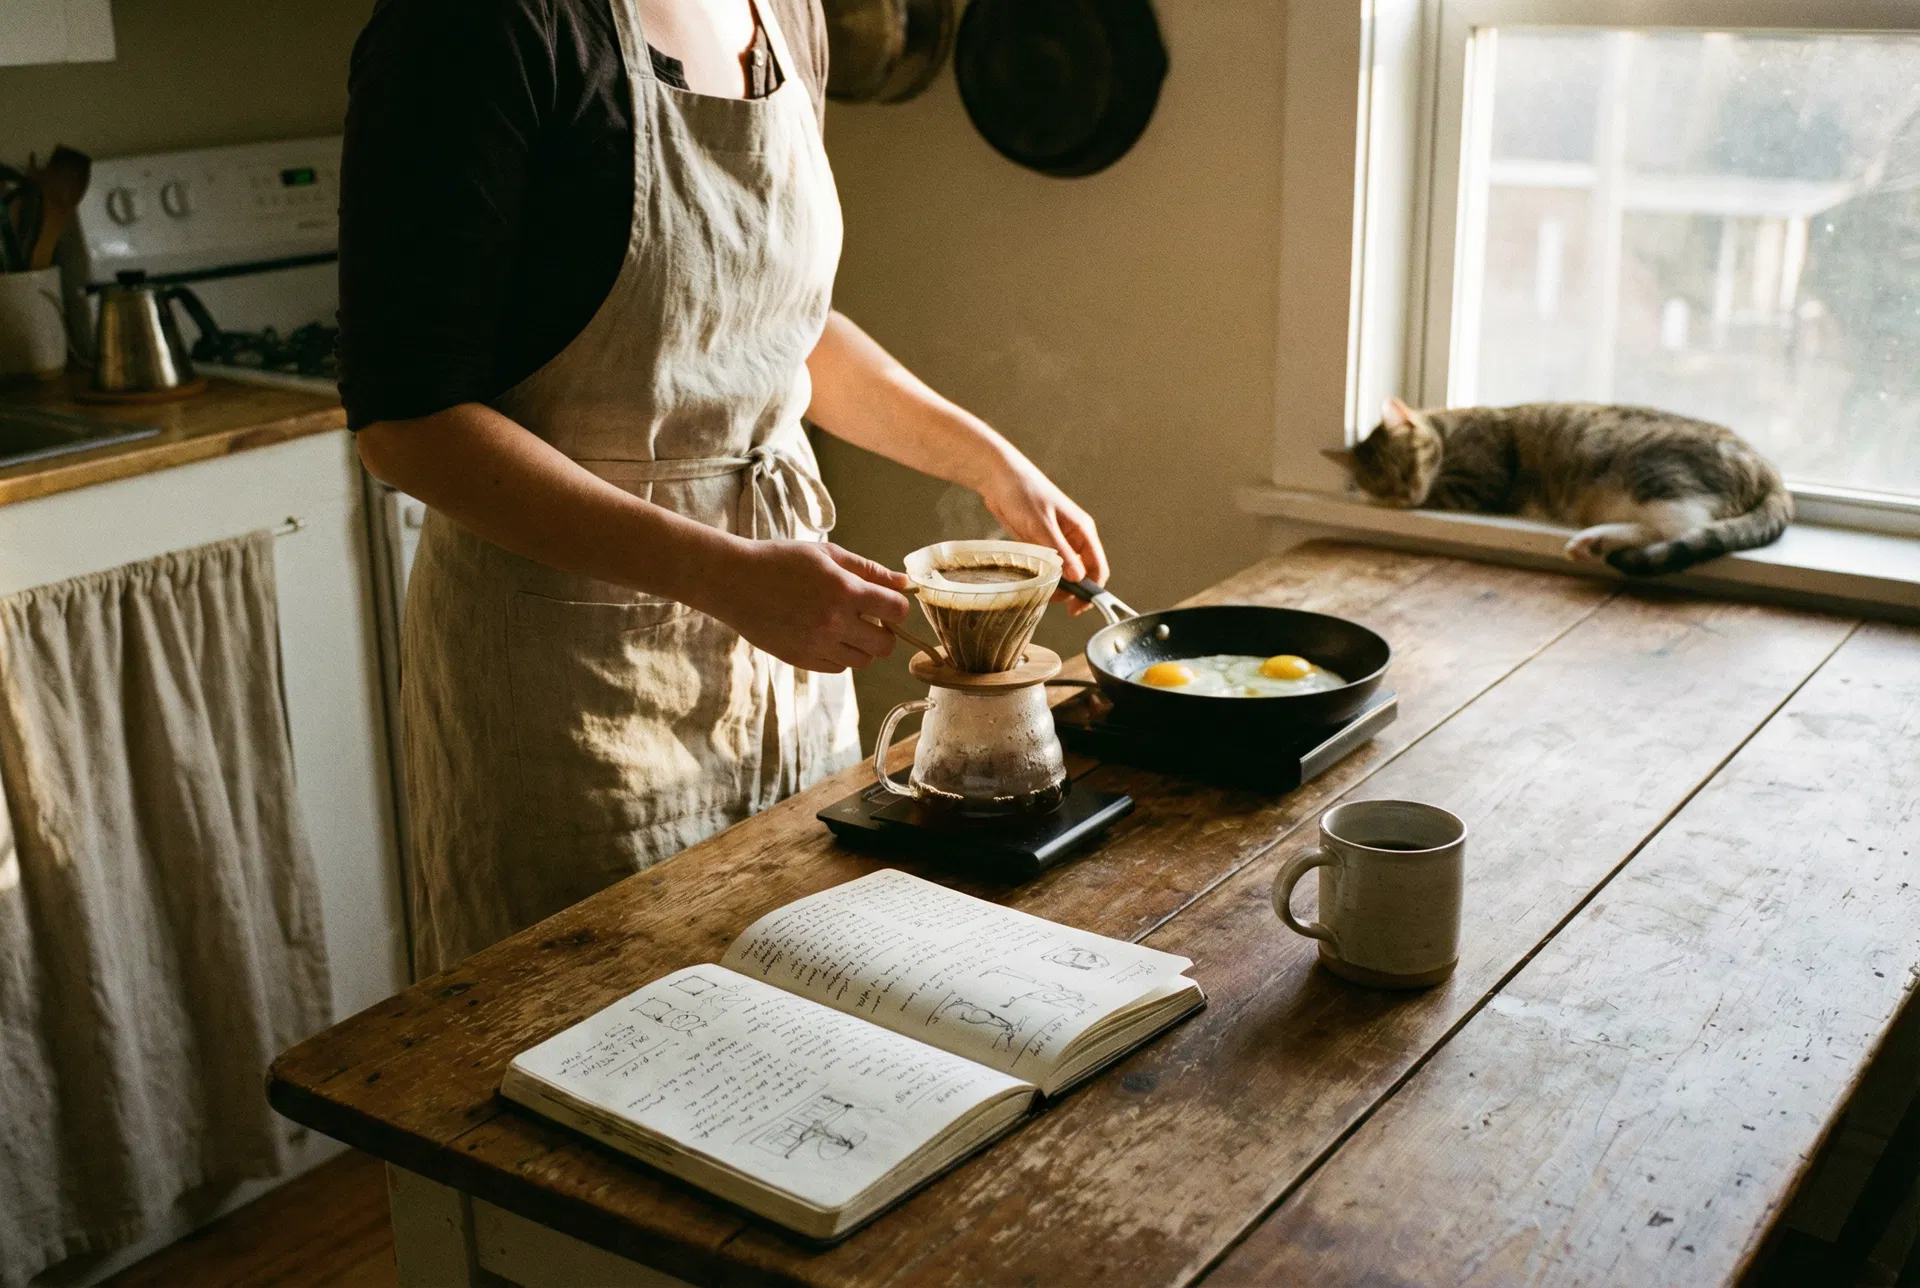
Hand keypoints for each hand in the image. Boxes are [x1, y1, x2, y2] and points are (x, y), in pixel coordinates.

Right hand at [714, 540, 910, 671]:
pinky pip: (837, 668)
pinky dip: (839, 655)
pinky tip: (825, 635)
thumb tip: (904, 583)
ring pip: (863, 661)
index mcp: (845, 590)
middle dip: (884, 632)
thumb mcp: (827, 554)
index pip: (897, 611)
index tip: (887, 602)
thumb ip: (869, 569)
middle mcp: (835, 622)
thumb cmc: (781, 560)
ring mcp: (817, 644)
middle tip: (868, 618)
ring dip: (862, 646)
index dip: (897, 606)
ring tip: (844, 627)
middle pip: (886, 645)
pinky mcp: (800, 659)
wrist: (733, 581)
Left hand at [977, 455, 1109, 613]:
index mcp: (1082, 531)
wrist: (999, 478)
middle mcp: (1073, 538)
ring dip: (1054, 584)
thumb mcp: (1041, 525)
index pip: (1097, 567)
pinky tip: (1030, 579)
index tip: (1076, 608)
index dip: (1091, 591)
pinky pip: (1046, 566)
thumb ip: (1060, 552)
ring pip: (1062, 572)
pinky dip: (1041, 575)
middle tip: (1050, 599)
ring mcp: (1056, 541)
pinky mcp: (1039, 543)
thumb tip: (1078, 579)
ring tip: (1038, 590)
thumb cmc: (1024, 494)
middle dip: (1070, 590)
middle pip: (1081, 574)